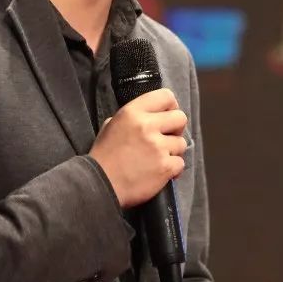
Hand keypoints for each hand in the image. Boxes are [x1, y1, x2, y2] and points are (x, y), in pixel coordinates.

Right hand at [89, 88, 187, 207]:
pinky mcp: (165, 167)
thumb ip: (132, 117)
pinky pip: (180, 163)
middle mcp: (147, 126)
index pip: (166, 96)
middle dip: (176, 129)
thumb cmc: (104, 156)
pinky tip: (160, 172)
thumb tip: (150, 115)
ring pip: (182, 143)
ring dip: (173, 151)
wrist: (100, 184)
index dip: (171, 106)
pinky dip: (173, 169)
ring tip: (158, 159)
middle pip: (180, 118)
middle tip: (166, 139)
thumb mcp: (111, 126)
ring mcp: (157, 147)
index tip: (167, 117)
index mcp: (133, 112)